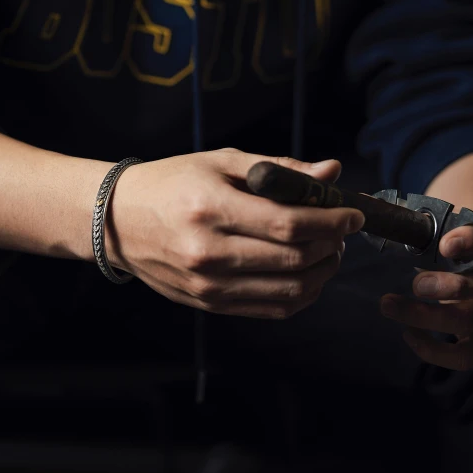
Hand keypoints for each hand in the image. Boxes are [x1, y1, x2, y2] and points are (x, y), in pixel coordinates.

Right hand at [108, 148, 365, 319]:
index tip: (353, 213)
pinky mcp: (209, 305)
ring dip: (322, 272)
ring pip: (289, 291)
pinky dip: (300, 295)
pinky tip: (305, 274)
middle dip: (331, 244)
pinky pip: (270, 310)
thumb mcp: (220, 162)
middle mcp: (208, 253)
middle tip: (341, 229)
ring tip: (327, 251)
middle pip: (294, 259)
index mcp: (210, 209)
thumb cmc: (170, 183)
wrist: (119, 222)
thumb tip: (330, 171)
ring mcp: (208, 286)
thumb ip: (277, 169)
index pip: (289, 223)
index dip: (332, 220)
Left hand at [380, 208, 472, 370]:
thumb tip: (366, 203)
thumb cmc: (455, 239)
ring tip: (388, 304)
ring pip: (471, 320)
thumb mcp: (446, 221)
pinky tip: (408, 333)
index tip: (444, 245)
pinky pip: (466, 355)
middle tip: (415, 283)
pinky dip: (435, 352)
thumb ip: (416, 216)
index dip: (471, 239)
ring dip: (426, 316)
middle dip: (450, 287)